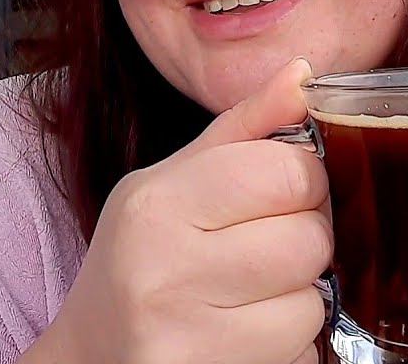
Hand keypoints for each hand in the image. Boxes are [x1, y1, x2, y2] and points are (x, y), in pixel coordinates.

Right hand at [45, 58, 329, 363]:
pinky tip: (246, 335)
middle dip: (302, 241)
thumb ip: (244, 127)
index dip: (304, 181)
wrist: (93, 359)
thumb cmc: (141, 260)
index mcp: (158, 203)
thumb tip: (304, 73)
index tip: (279, 194)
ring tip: (250, 297)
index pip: (289, 170)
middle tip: (264, 249)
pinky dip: (291, 345)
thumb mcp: (173, 181)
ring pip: (313, 302)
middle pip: (310, 237)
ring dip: (298, 299)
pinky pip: (304, 353)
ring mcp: (188, 337)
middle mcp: (165, 269)